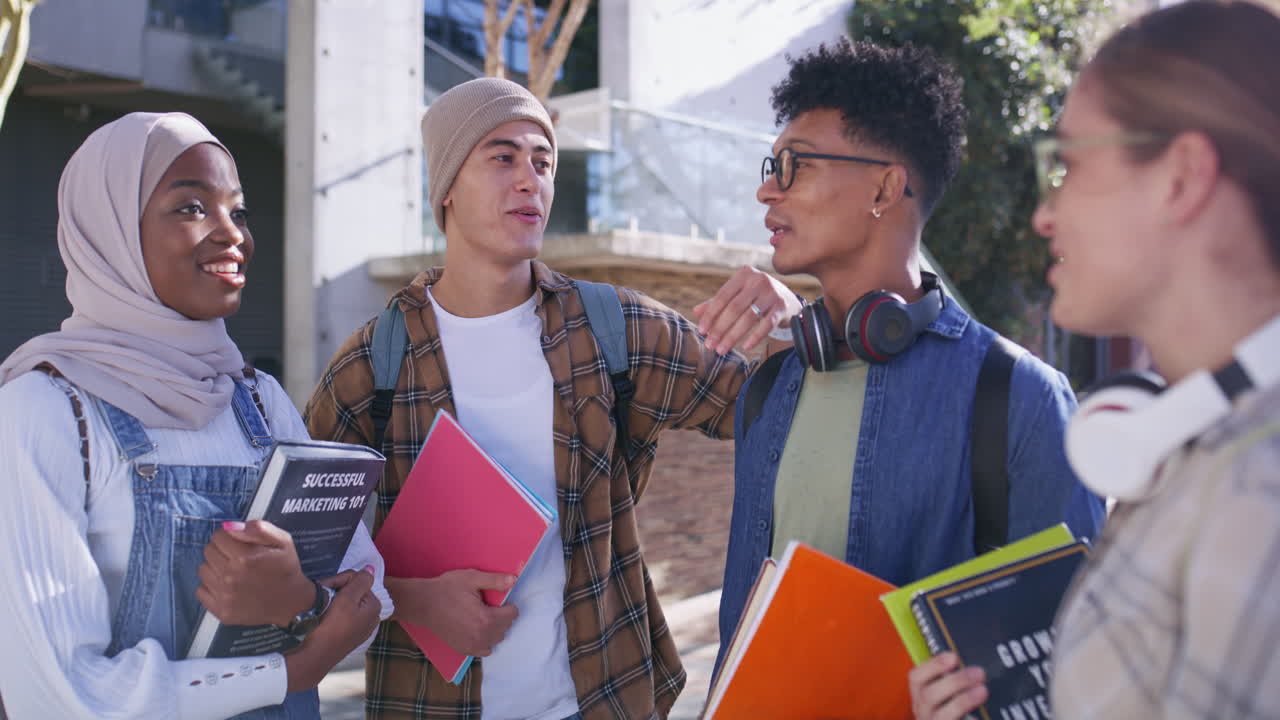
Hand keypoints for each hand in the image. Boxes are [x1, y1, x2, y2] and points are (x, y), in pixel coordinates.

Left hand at [196, 520, 314, 627]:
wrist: (291, 603)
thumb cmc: (286, 568)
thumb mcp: (283, 541)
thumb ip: (259, 528)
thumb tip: (230, 526)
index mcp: (245, 557)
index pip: (218, 536)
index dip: (228, 536)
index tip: (239, 543)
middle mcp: (231, 576)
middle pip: (208, 551)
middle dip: (221, 550)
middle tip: (236, 557)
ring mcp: (224, 595)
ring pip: (203, 570)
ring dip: (215, 568)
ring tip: (232, 572)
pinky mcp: (221, 611)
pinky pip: (200, 591)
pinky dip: (210, 587)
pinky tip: (226, 586)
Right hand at [285, 566, 381, 693]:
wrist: (315, 655)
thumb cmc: (332, 625)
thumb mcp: (348, 598)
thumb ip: (361, 580)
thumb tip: (371, 568)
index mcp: (375, 606)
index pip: (358, 582)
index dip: (342, 581)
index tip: (328, 587)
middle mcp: (372, 617)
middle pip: (353, 593)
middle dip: (337, 591)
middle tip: (322, 596)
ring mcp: (360, 628)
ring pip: (345, 603)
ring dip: (332, 601)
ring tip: (320, 607)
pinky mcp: (348, 636)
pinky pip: (341, 616)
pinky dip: (332, 613)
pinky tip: (322, 617)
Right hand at [386, 569, 517, 656]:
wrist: (423, 604)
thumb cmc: (446, 589)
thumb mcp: (471, 578)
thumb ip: (494, 580)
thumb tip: (513, 581)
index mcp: (486, 619)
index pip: (512, 615)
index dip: (508, 605)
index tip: (499, 601)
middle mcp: (481, 636)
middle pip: (505, 628)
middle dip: (502, 617)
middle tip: (490, 606)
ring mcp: (472, 645)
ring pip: (495, 640)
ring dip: (495, 629)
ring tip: (484, 617)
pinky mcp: (463, 649)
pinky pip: (484, 650)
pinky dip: (485, 641)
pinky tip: (477, 629)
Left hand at [692, 266, 803, 354]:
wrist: (788, 300)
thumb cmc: (756, 297)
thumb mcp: (738, 295)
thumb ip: (717, 302)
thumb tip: (696, 312)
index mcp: (744, 274)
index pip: (722, 296)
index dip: (710, 315)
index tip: (701, 331)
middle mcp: (758, 280)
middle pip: (734, 308)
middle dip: (719, 329)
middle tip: (710, 345)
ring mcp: (772, 293)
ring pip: (748, 318)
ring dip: (732, 336)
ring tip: (721, 350)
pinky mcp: (782, 306)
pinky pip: (766, 324)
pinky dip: (755, 337)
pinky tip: (745, 347)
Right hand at [908, 652, 987, 719]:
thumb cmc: (952, 716)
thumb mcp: (946, 699)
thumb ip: (954, 685)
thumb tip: (974, 667)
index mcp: (921, 700)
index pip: (916, 678)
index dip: (933, 665)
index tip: (953, 656)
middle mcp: (924, 714)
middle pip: (929, 695)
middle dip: (954, 681)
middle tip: (979, 673)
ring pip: (942, 715)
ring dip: (963, 700)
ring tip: (983, 691)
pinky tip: (981, 718)